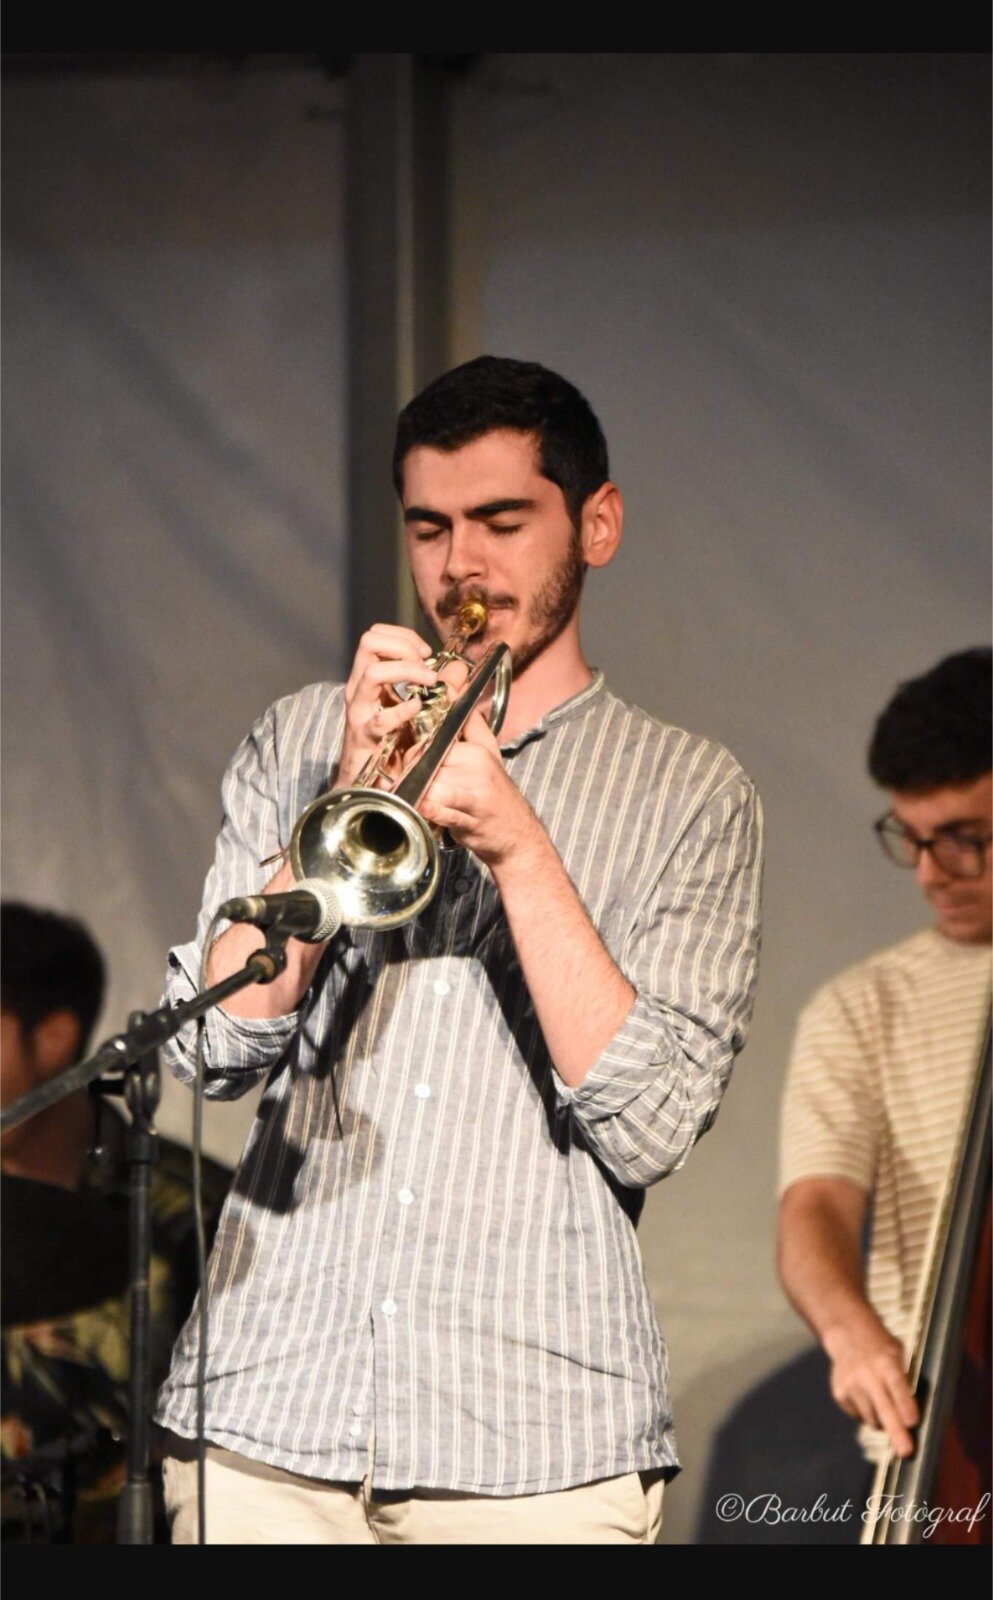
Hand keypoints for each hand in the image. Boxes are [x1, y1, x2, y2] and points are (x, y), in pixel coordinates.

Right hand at [338, 624, 439, 788]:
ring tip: (430, 682)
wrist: (368, 780)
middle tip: (425, 664)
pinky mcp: (366, 736)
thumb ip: (432, 685)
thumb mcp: (411, 705)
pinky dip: (403, 710)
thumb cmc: (390, 741)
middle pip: (369, 642)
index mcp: (368, 677)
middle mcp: (359, 688)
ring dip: (407, 671)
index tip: (426, 652)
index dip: (403, 636)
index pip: (376, 635)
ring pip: (373, 673)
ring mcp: (360, 711)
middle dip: (403, 646)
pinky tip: (418, 710)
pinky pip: (381, 719)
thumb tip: (459, 667)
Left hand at [418, 712, 543, 866]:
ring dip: (419, 793)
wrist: (518, 833)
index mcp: (477, 750)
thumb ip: (472, 724)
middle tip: (406, 784)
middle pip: (430, 762)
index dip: (417, 750)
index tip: (411, 762)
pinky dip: (432, 809)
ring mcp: (476, 792)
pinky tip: (425, 808)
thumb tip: (456, 689)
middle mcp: (478, 767)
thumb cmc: (496, 794)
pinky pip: (446, 808)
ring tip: (414, 798)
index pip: (436, 740)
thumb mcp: (489, 753)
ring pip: (434, 783)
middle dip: (413, 773)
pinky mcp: (472, 817)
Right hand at [824, 1313, 918, 1456]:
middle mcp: (866, 1375)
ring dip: (883, 1421)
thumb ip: (904, 1380)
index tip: (913, 1423)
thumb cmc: (881, 1348)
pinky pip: (860, 1416)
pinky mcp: (840, 1394)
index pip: (897, 1386)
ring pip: (873, 1419)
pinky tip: (867, 1395)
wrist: (846, 1334)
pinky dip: (868, 1413)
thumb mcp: (897, 1354)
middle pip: (884, 1409)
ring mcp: (850, 1386)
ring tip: (883, 1401)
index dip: (905, 1405)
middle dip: (896, 1432)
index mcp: (885, 1362)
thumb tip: (913, 1418)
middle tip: (906, 1452)